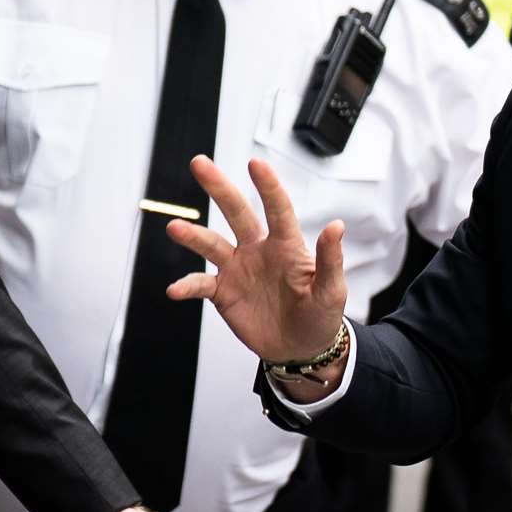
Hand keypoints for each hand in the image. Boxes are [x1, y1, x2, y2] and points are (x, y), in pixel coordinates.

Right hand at [165, 156, 347, 365]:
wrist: (300, 348)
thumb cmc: (320, 316)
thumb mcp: (331, 291)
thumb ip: (330, 260)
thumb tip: (337, 226)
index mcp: (286, 245)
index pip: (277, 209)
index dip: (268, 186)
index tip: (256, 163)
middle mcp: (258, 250)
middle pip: (236, 213)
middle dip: (219, 188)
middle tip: (200, 164)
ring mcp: (238, 269)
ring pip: (212, 245)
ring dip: (193, 236)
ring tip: (174, 228)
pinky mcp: (223, 292)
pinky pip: (201, 284)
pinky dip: (187, 285)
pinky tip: (175, 289)